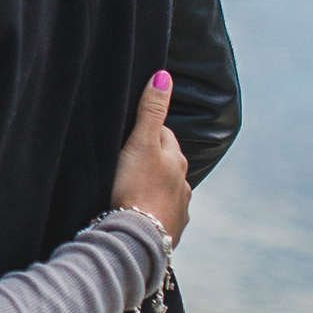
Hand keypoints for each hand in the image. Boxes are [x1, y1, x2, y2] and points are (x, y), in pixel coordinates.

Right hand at [110, 71, 189, 241]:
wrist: (137, 237)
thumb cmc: (135, 187)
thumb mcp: (140, 143)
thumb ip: (151, 110)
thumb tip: (164, 75)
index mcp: (176, 159)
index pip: (163, 133)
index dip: (146, 131)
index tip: (130, 135)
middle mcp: (183, 181)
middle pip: (168, 161)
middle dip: (154, 158)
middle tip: (129, 160)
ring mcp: (179, 207)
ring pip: (168, 188)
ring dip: (155, 186)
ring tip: (134, 189)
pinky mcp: (171, 229)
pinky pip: (164, 214)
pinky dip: (155, 210)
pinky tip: (142, 213)